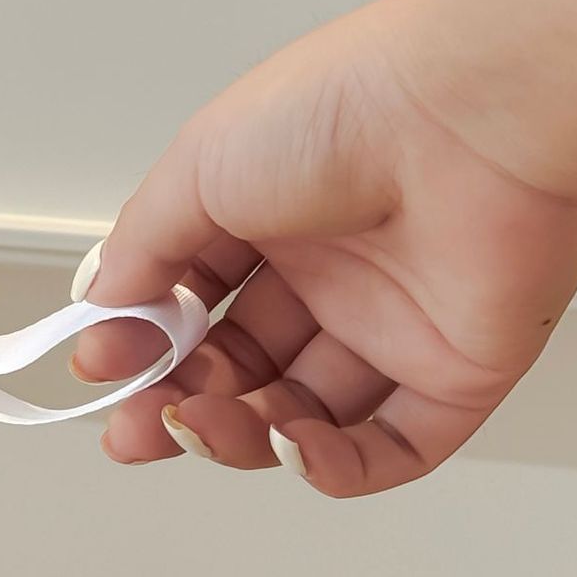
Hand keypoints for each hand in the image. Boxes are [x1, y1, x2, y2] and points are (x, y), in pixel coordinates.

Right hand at [75, 0, 576, 495]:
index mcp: (271, 217)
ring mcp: (394, 326)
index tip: (102, 364)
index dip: (144, 344)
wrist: (475, 114)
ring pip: (301, 417)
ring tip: (201, 422)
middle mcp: (333, 273)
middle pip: (240, 371)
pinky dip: (331, 467)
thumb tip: (101, 308)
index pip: (193, 305)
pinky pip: (392, 447)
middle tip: (137, 430)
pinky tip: (285, 446)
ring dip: (239, 436)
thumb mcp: (197, 166)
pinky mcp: (457, 372)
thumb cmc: (345, 109)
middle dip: (177, 406)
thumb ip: (142, 247)